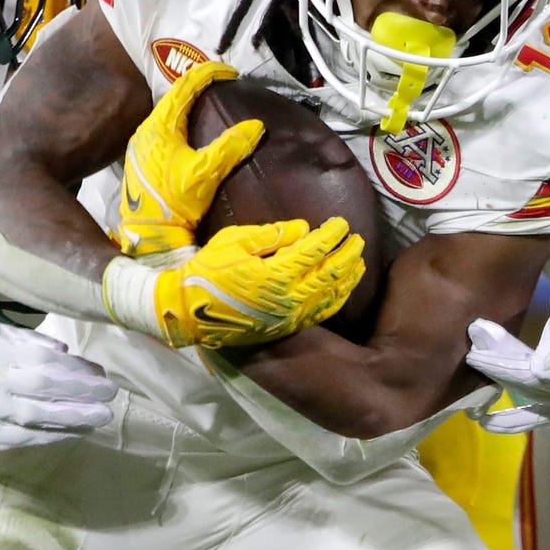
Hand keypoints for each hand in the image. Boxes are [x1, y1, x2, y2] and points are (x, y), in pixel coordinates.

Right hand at [0, 321, 117, 450]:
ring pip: (38, 418)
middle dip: (82, 394)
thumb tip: (65, 351)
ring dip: (74, 419)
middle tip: (111, 396)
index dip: (76, 370)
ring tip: (101, 417)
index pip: (44, 362)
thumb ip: (29, 340)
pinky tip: (75, 432)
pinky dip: (53, 436)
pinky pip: (26, 439)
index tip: (101, 374)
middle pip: (45, 389)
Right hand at [104, 217, 365, 348]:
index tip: (342, 222)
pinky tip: (343, 289)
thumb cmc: (208, 270)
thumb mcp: (234, 242)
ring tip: (359, 262)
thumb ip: (271, 234)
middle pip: (329, 274)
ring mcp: (289, 315)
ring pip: (329, 296)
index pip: (314, 250)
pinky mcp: (286, 327)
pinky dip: (336, 299)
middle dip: (347, 255)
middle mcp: (288, 297)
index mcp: (275, 273)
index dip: (331, 235)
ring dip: (348, 277)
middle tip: (358, 240)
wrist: (190, 310)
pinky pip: (320, 313)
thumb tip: (304, 229)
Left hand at [115, 61, 263, 254]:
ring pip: (166, 115)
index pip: (183, 87)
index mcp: (159, 128)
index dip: (207, 74)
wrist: (150, 236)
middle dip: (197, 87)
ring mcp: (141, 147)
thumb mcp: (206, 174)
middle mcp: (145, 132)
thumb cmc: (175, 204)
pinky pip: (163, 131)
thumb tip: (256, 125)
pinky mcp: (142, 161)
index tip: (228, 71)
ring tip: (209, 104)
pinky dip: (180, 124)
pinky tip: (191, 134)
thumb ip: (231, 147)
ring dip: (188, 106)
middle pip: (173, 98)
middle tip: (220, 84)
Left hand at [466, 276, 549, 433]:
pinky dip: (516, 420)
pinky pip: (542, 417)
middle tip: (470, 357)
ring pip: (532, 400)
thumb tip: (539, 371)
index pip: (534, 375)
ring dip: (502, 392)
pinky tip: (490, 423)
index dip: (502, 367)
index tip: (474, 355)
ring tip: (472, 397)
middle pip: (531, 387)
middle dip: (498, 372)